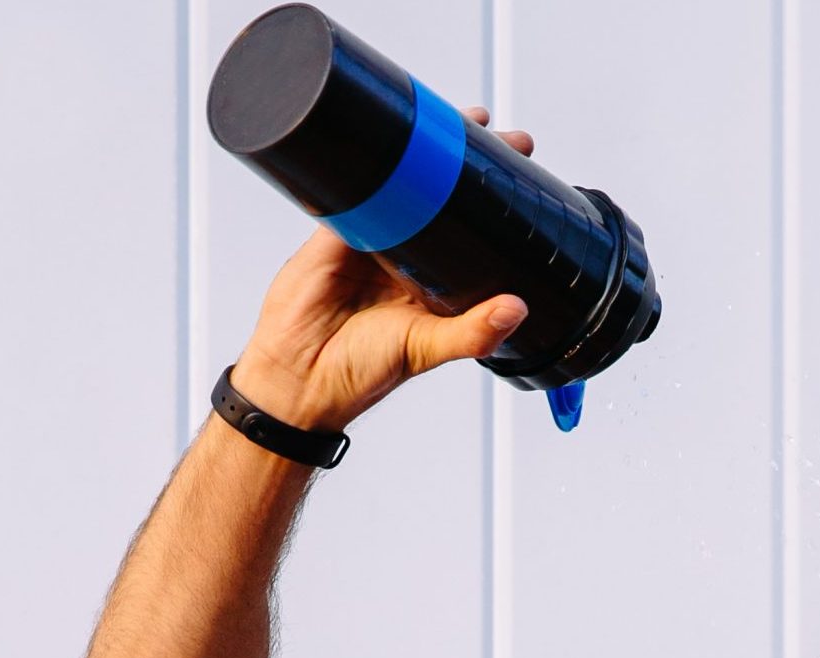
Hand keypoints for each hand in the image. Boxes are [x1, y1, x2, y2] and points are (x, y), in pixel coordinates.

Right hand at [230, 107, 533, 431]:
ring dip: (424, 150)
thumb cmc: (360, 372)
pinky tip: (395, 133)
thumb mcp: (426, 349)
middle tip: (496, 133)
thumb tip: (517, 308)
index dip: (493, 202)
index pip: (470, 233)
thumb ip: (472, 333)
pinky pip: (359, 187)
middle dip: (465, 162)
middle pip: (440, 198)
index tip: (521, 171)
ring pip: (402, 184)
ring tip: (455, 119)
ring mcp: (371, 239)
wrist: (298, 376)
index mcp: (432, 284)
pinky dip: (376, 161)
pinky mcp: (336, 228)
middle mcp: (405, 257)